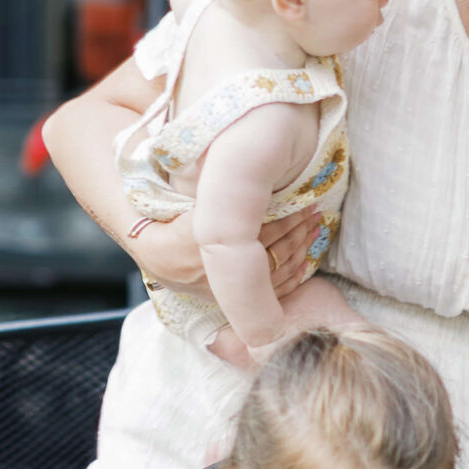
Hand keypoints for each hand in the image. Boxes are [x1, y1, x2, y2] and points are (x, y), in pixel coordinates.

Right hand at [130, 202, 324, 301]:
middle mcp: (210, 269)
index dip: (285, 216)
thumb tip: (248, 170)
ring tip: (314, 229)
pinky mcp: (229, 299)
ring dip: (298, 249)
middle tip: (314, 212)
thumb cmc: (169, 219)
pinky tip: (306, 259)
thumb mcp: (187, 198)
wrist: (153, 253)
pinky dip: (292, 275)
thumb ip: (211, 187)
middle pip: (268, 250)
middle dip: (296, 229)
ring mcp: (220, 289)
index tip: (304, 201)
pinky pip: (267, 292)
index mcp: (197, 241)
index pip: (254, 230)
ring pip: (273, 271)